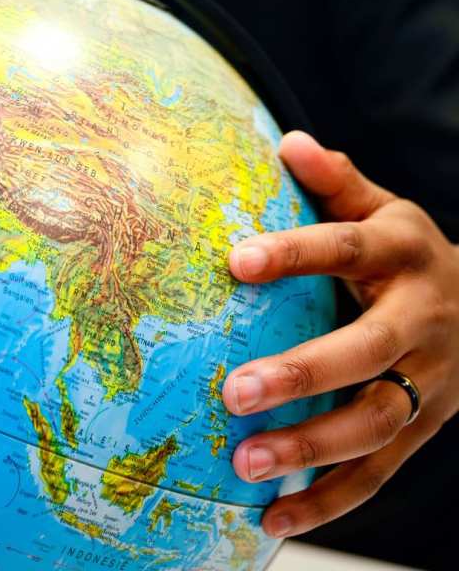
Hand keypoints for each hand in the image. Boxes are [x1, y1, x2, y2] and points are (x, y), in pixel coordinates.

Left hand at [222, 131, 458, 538]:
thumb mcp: (379, 208)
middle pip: (366, 351)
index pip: (347, 249)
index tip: (235, 260)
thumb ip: (335, 182)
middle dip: (301, 374)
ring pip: (374, 424)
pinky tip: (273, 520)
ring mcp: (429, 383)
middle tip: (233, 391)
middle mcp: (422, 322)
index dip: (295, 253)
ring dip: (310, 449)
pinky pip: (378, 473)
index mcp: (404, 254)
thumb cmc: (400, 249)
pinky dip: (329, 500)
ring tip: (242, 462)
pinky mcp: (423, 428)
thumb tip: (290, 142)